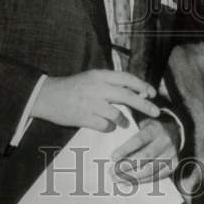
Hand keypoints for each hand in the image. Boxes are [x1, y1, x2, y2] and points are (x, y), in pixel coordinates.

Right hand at [31, 70, 159, 131]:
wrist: (47, 96)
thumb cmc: (71, 87)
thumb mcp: (91, 78)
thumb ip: (109, 83)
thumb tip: (132, 91)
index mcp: (100, 75)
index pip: (127, 78)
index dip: (142, 86)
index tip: (151, 93)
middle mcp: (97, 88)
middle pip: (128, 96)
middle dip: (144, 105)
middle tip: (156, 112)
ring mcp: (91, 103)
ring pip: (117, 114)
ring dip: (123, 120)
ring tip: (123, 122)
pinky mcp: (84, 117)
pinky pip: (105, 126)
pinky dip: (109, 127)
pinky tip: (105, 126)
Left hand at [111, 117, 179, 181]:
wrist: (174, 131)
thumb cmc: (150, 127)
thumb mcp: (142, 120)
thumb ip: (128, 123)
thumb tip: (110, 127)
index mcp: (155, 128)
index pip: (140, 139)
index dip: (126, 149)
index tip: (112, 157)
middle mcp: (165, 141)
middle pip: (145, 156)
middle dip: (127, 166)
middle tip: (111, 172)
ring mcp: (171, 154)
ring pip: (150, 169)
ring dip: (132, 176)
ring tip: (117, 179)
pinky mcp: (173, 165)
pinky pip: (157, 176)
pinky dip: (142, 181)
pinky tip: (128, 182)